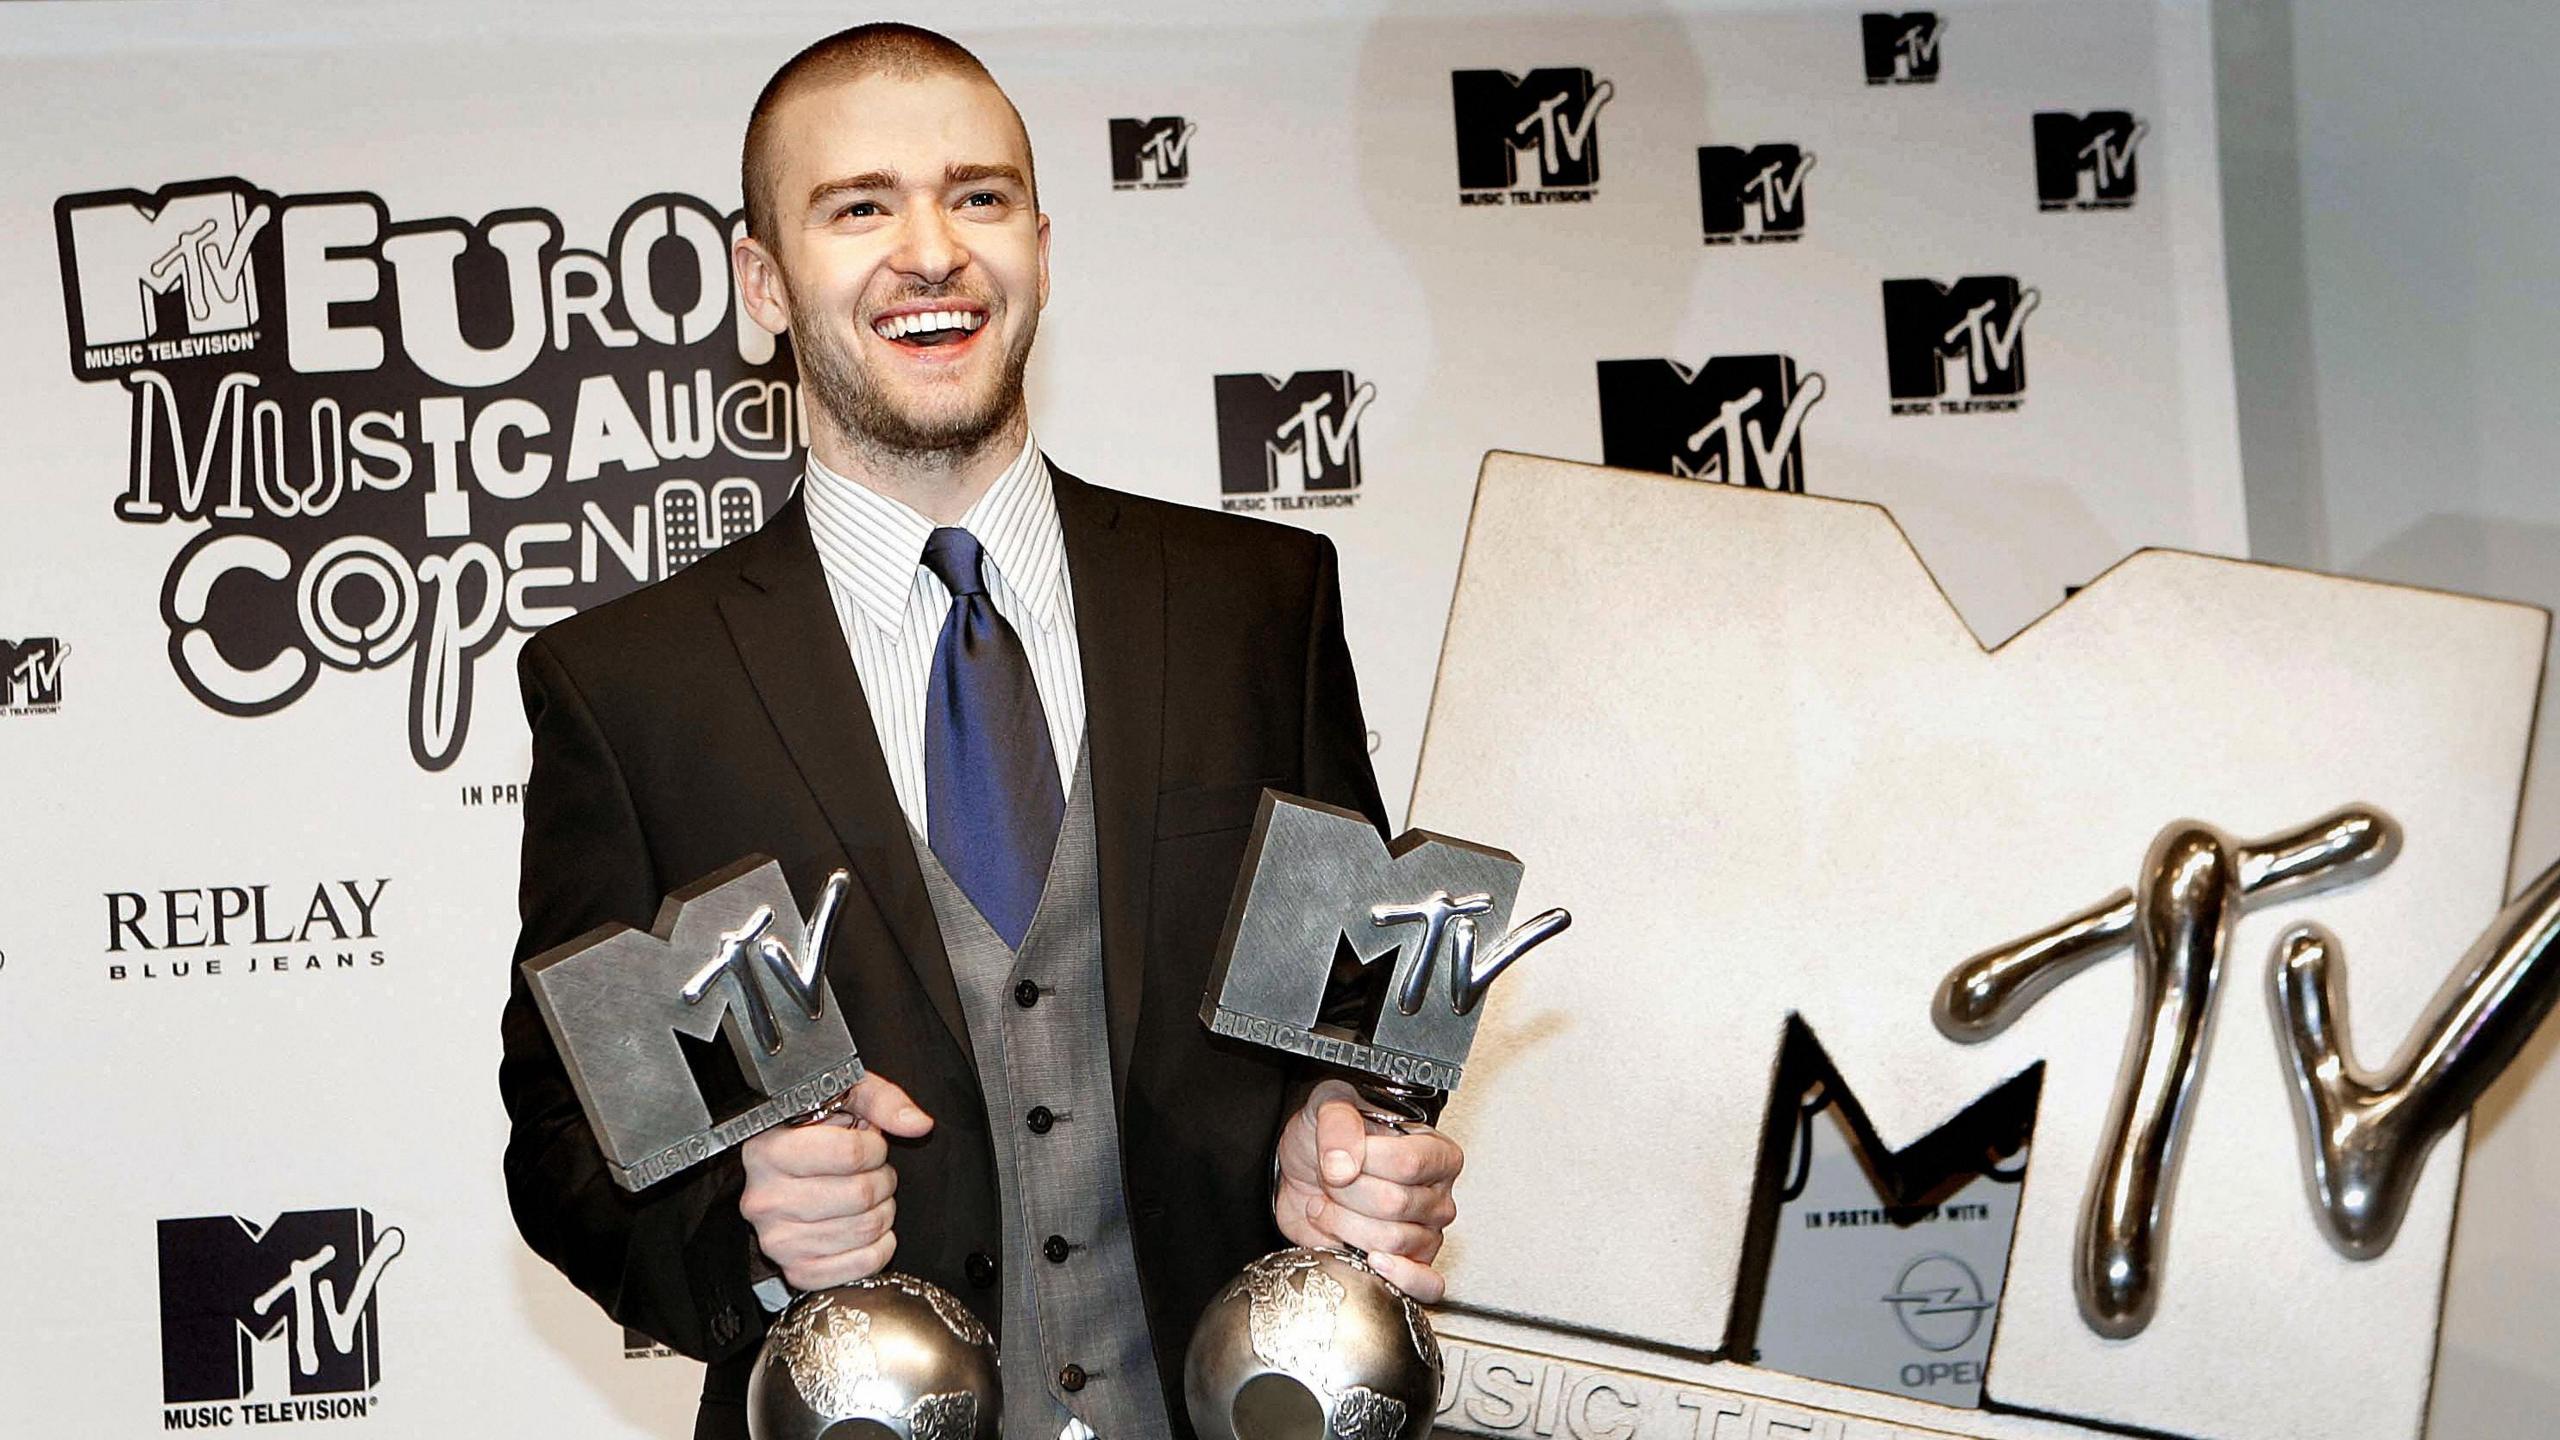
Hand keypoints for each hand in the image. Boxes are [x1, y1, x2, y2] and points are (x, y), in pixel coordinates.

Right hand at [739, 1071, 934, 1290]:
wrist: (789, 1177)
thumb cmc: (817, 1135)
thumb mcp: (845, 1099)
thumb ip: (883, 1102)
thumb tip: (917, 1124)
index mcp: (767, 1150)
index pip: (848, 1154)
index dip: (875, 1148)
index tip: (870, 1145)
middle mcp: (765, 1199)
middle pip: (860, 1195)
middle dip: (882, 1180)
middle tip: (874, 1173)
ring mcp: (777, 1240)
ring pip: (865, 1230)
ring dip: (882, 1211)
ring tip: (868, 1197)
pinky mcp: (796, 1270)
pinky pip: (861, 1265)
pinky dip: (880, 1247)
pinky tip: (869, 1227)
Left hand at [1273, 1078, 1462, 1300]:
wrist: (1306, 1173)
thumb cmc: (1328, 1139)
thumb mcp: (1328, 1106)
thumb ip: (1338, 1123)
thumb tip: (1343, 1165)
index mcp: (1435, 1151)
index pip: (1407, 1164)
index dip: (1363, 1161)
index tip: (1339, 1156)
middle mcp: (1437, 1194)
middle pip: (1394, 1204)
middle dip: (1346, 1194)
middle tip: (1329, 1182)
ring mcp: (1427, 1234)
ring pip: (1390, 1241)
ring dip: (1344, 1224)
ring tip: (1332, 1206)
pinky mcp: (1411, 1266)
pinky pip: (1426, 1285)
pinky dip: (1399, 1277)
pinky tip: (1370, 1259)